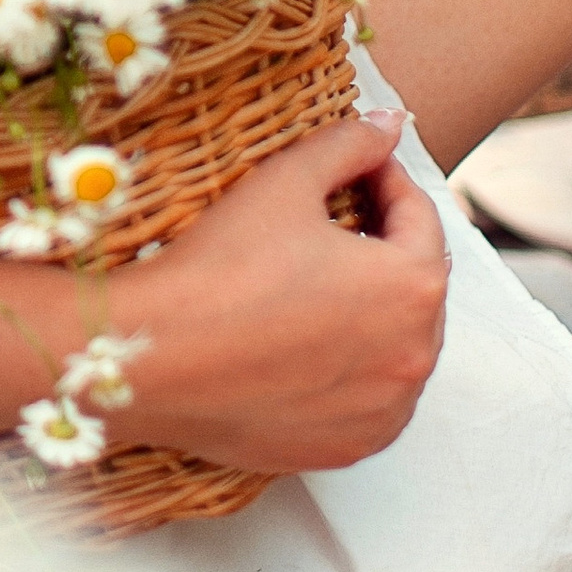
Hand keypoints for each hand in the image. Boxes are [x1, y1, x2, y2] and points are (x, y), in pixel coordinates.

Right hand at [121, 114, 451, 475]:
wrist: (150, 358)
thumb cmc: (217, 268)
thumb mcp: (284, 183)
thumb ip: (348, 146)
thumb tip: (388, 124)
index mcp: (413, 286)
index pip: (420, 218)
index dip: (385, 181)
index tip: (353, 169)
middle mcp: (416, 356)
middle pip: (415, 286)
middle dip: (382, 249)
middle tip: (330, 224)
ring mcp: (385, 411)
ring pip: (396, 346)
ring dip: (372, 313)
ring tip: (313, 286)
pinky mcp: (348, 447)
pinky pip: (369, 400)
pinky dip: (352, 371)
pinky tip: (304, 345)